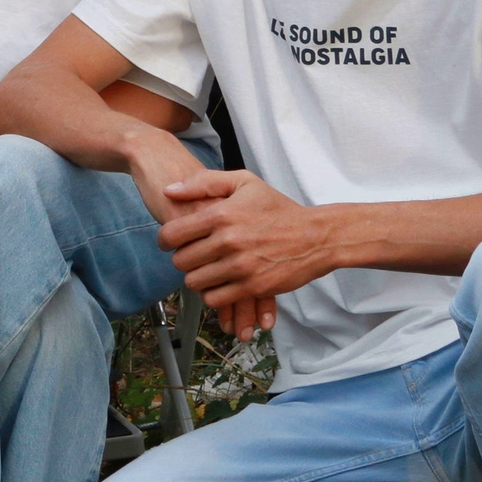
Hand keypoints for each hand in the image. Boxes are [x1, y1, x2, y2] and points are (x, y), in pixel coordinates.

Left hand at [159, 169, 331, 334]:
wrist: (315, 236)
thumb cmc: (278, 208)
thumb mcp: (244, 182)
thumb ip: (203, 182)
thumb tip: (169, 190)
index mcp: (221, 214)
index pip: (172, 234)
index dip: (165, 240)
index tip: (169, 242)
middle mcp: (228, 241)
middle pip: (181, 261)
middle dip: (183, 259)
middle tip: (193, 256)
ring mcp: (240, 267)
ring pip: (195, 282)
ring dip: (197, 278)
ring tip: (206, 270)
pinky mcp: (252, 287)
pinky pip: (215, 299)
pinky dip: (213, 294)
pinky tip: (220, 283)